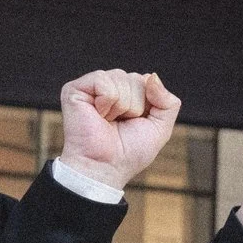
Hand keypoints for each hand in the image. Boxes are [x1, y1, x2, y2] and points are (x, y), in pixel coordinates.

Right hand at [57, 69, 180, 192]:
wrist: (106, 166)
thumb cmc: (130, 152)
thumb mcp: (160, 128)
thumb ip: (167, 102)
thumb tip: (151, 76)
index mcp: (127, 94)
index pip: (147, 81)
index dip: (149, 104)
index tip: (136, 122)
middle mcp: (109, 87)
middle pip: (136, 78)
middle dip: (135, 106)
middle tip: (119, 123)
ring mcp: (92, 87)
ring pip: (121, 78)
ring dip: (122, 106)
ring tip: (108, 121)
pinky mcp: (75, 89)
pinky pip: (103, 80)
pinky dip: (107, 101)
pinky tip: (99, 115)